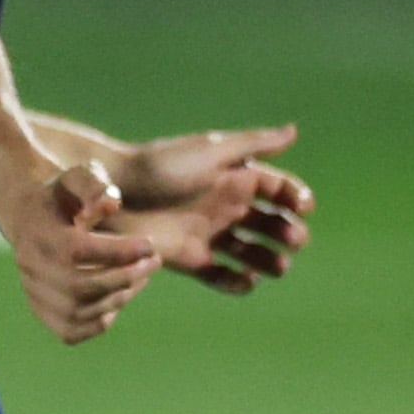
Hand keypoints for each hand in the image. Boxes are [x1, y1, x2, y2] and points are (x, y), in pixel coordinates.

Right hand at [0, 158, 160, 344]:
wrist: (29, 216)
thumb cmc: (63, 195)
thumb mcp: (78, 176)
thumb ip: (94, 184)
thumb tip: (110, 205)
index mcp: (38, 234)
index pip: (77, 252)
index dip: (118, 252)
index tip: (150, 244)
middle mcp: (30, 267)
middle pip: (79, 287)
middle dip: (124, 277)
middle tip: (155, 261)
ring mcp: (33, 292)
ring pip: (77, 312)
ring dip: (118, 298)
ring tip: (141, 277)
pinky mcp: (41, 310)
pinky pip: (70, 332)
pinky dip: (99, 322)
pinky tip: (118, 299)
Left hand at [110, 123, 312, 294]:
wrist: (110, 194)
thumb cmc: (159, 167)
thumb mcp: (209, 151)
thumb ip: (253, 144)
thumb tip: (295, 131)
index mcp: (235, 177)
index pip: (279, 189)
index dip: (296, 198)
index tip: (303, 208)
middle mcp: (225, 206)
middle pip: (270, 223)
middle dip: (288, 233)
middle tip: (294, 241)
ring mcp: (208, 233)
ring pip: (250, 251)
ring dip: (269, 260)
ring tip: (278, 268)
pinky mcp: (187, 257)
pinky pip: (219, 274)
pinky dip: (235, 281)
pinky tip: (248, 282)